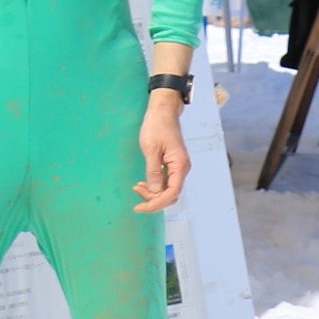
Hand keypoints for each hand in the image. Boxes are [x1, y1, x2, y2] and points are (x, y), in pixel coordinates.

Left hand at [133, 94, 189, 212]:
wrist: (163, 111)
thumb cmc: (157, 126)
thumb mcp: (151, 149)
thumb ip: (154, 171)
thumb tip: (155, 191)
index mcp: (180, 165)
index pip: (172, 193)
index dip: (157, 203)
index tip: (140, 207)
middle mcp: (182, 169)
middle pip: (171, 195)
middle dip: (154, 200)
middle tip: (136, 198)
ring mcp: (178, 167)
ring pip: (169, 189)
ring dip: (154, 193)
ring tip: (137, 188)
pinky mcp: (173, 164)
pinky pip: (167, 182)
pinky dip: (156, 186)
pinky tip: (143, 184)